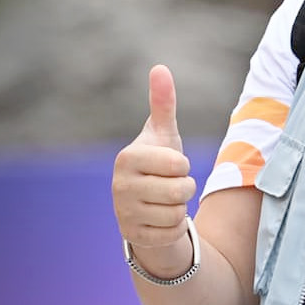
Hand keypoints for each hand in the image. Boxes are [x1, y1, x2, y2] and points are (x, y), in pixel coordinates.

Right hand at [112, 65, 196, 264]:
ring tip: (165, 202)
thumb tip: (160, 68)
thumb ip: (163, 103)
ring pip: (178, 213)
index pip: (178, 164)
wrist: (146, 206)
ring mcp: (124, 213)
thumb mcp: (164, 135)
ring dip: (180, 208)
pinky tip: (161, 219)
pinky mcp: (133, 236)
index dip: (182, 166)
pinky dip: (174, 228)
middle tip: (171, 185)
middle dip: (185, 188)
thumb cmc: (159, 164)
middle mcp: (120, 186)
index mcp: (127, 157)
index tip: (170, 166)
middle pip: (181, 190)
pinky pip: (173, 233)